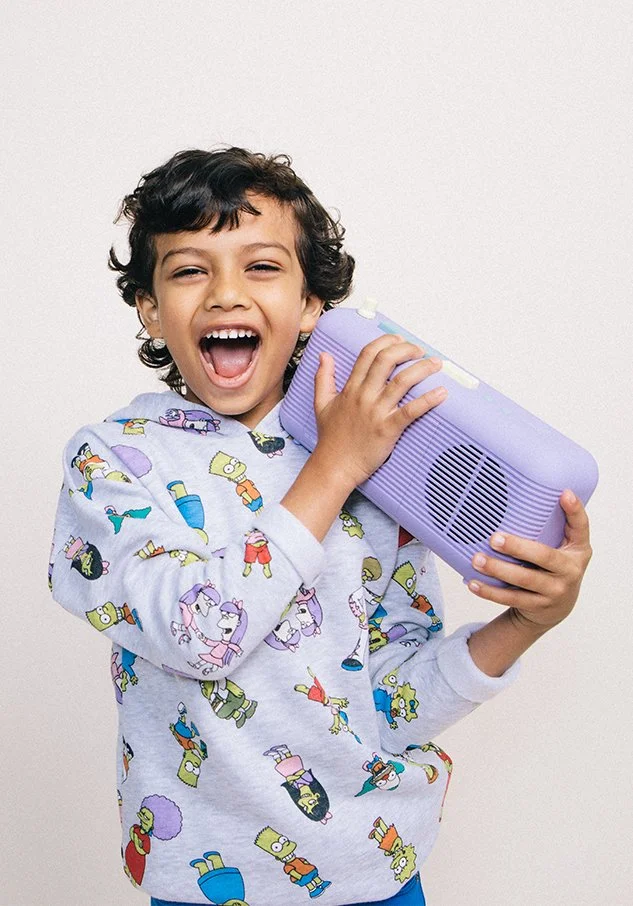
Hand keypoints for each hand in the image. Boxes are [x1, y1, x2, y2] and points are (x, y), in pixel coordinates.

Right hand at [313, 333, 446, 485]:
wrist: (334, 467)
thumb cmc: (331, 439)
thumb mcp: (321, 404)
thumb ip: (323, 378)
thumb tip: (324, 356)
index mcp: (351, 388)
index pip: (368, 354)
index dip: (386, 342)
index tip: (399, 340)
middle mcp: (364, 396)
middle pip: (386, 360)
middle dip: (406, 349)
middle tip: (419, 350)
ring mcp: (376, 412)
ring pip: (402, 382)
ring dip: (422, 369)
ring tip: (435, 364)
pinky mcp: (388, 429)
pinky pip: (411, 411)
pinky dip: (428, 400)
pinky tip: (441, 393)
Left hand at [468, 490, 592, 632]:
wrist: (556, 609)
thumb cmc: (554, 567)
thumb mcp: (562, 547)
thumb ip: (551, 527)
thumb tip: (519, 495)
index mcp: (578, 550)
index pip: (581, 527)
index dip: (574, 510)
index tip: (564, 493)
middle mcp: (570, 570)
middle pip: (544, 556)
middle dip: (518, 547)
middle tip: (494, 538)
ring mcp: (555, 591)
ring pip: (524, 580)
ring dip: (498, 569)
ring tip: (477, 559)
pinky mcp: (538, 606)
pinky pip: (511, 598)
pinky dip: (490, 592)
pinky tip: (474, 583)